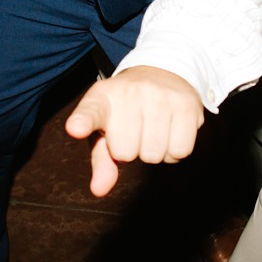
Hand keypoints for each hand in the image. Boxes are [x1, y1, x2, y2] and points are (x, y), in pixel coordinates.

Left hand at [64, 67, 204, 196]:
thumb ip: (100, 159)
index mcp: (104, 96)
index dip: (83, 121)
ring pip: (154, 155)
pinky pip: (179, 152)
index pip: (91, 111)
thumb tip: (98, 190)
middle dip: (131, 150)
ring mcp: (160, 95)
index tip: (75, 128)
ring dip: (154, 151)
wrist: (163, 70)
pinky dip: (174, 152)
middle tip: (136, 129)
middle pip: (126, 153)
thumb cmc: (128, 109)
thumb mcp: (107, 127)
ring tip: (153, 128)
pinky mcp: (186, 103)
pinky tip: (170, 131)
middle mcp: (131, 91)